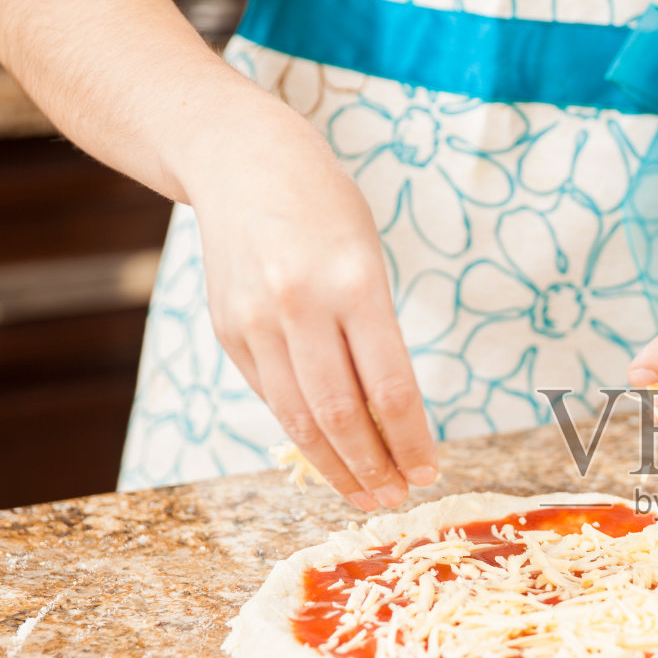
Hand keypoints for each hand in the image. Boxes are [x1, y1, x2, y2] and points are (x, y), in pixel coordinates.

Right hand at [186, 103, 439, 510]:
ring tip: (365, 494)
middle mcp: (300, 305)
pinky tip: (327, 453)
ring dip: (336, 466)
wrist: (240, 159)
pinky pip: (271, 396)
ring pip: (299, 418)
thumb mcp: (368, 257)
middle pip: (341, 414)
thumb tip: (393, 419)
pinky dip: (301, 432)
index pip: (389, 386)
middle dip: (374, 467)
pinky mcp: (229, 331)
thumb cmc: (325, 207)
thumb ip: (376, 334)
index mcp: (353, 283)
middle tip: (397, 497)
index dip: (410, 439)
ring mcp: (256, 321)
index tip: (429, 472)